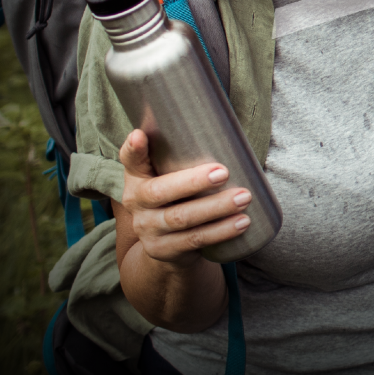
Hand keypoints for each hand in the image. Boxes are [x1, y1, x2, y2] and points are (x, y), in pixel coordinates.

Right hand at [116, 128, 252, 263]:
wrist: (166, 247)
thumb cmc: (176, 198)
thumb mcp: (169, 175)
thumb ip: (182, 154)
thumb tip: (224, 123)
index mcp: (136, 178)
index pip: (129, 160)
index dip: (133, 149)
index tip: (139, 135)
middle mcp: (136, 203)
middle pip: (160, 192)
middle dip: (193, 182)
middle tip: (224, 172)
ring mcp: (148, 229)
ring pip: (181, 218)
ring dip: (216, 208)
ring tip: (244, 197)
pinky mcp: (163, 250)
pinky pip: (194, 240)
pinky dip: (220, 231)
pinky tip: (241, 223)